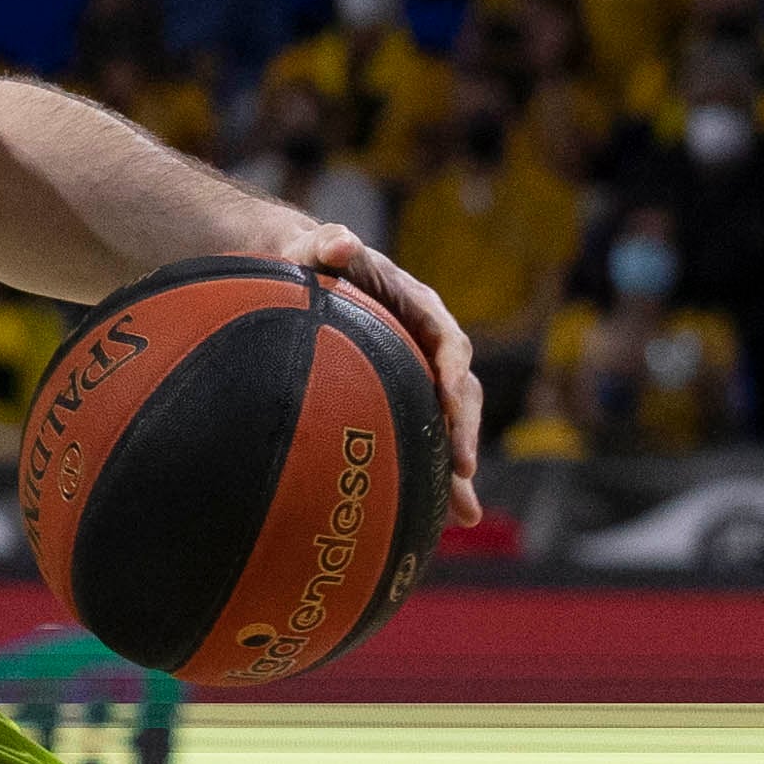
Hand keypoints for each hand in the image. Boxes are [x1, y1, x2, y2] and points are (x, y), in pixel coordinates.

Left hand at [263, 217, 483, 527]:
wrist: (300, 276)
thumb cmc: (308, 261)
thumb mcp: (314, 248)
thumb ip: (326, 245)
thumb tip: (338, 242)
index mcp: (418, 309)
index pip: (448, 340)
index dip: (453, 369)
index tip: (450, 395)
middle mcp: (427, 345)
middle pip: (460, 392)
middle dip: (463, 430)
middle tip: (461, 467)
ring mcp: (417, 376)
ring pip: (448, 425)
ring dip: (456, 467)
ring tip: (463, 513)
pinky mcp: (401, 401)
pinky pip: (422, 439)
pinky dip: (430, 478)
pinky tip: (437, 520)